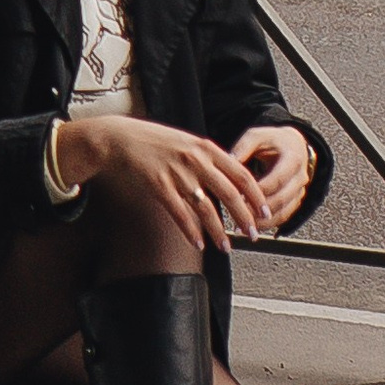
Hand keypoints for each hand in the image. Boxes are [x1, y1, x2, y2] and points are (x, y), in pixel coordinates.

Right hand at [56, 114, 274, 251]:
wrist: (119, 138)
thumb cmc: (152, 141)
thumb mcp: (186, 142)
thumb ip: (207, 158)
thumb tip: (228, 178)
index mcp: (205, 148)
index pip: (241, 173)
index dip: (256, 195)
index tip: (265, 211)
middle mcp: (195, 159)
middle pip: (229, 193)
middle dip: (244, 217)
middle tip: (253, 234)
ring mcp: (177, 173)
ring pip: (206, 208)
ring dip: (219, 231)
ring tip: (226, 246)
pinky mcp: (159, 185)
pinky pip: (180, 213)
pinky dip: (191, 231)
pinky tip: (198, 242)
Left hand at [232, 122, 314, 230]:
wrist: (292, 147)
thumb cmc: (270, 141)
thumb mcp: (257, 136)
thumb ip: (244, 147)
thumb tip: (228, 161)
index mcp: (293, 158)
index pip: (276, 179)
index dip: (257, 191)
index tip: (238, 198)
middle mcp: (300, 177)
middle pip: (281, 199)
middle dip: (259, 211)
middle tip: (237, 217)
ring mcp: (300, 192)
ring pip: (283, 212)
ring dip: (262, 223)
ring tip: (240, 229)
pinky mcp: (295, 202)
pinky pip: (283, 217)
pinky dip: (267, 225)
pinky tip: (250, 227)